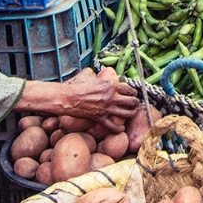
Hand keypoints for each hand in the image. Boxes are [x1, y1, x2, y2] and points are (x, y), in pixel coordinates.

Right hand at [20, 67, 140, 132]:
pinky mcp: (99, 118)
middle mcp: (111, 97)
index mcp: (110, 85)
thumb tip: (95, 73)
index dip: (133, 92)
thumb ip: (95, 74)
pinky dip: (118, 129)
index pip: (129, 89)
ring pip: (126, 114)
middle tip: (134, 104)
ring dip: (131, 114)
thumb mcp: (87, 74)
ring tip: (131, 114)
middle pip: (132, 101)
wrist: (66, 97)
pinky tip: (121, 129)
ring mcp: (106, 108)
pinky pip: (113, 126)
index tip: (133, 93)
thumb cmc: (75, 85)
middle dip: (135, 103)